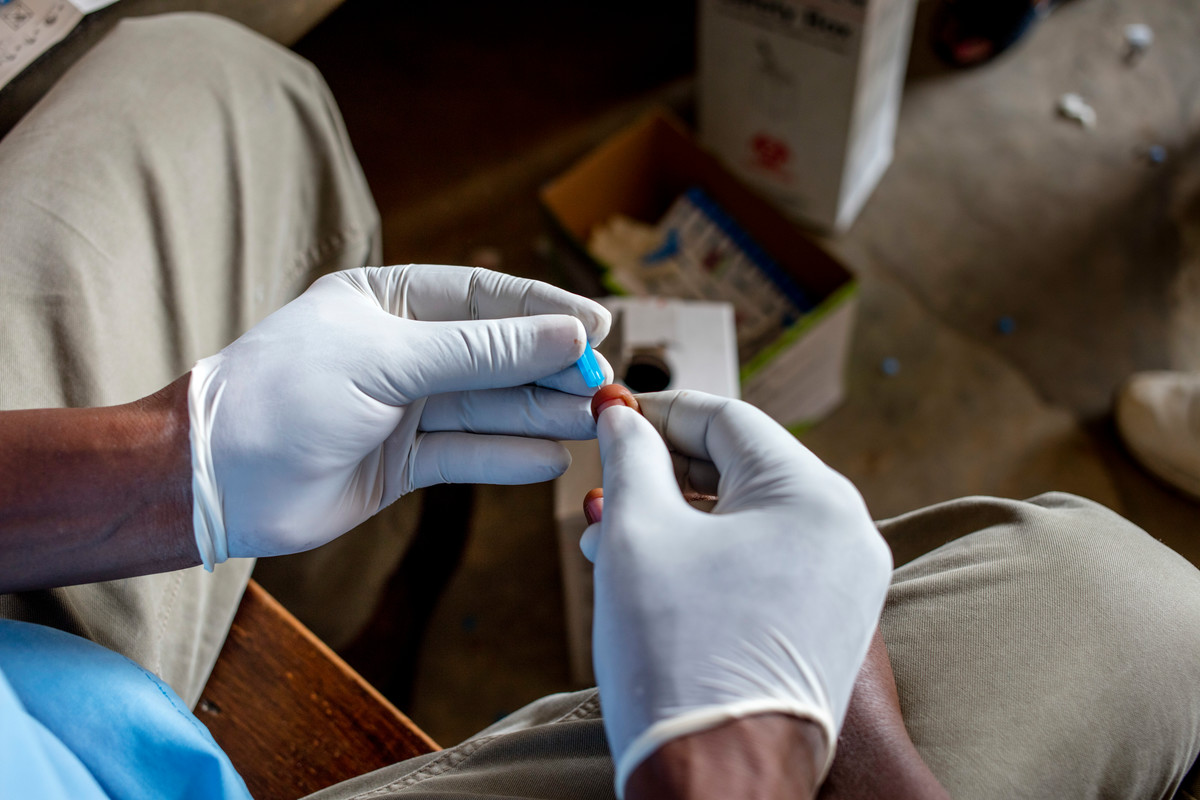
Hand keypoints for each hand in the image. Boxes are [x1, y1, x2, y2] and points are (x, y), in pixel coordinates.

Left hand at [189, 265, 610, 566]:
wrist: (217, 479)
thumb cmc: (287, 395)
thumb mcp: (388, 360)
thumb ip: (482, 351)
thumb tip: (567, 335)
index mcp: (387, 300)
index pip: (482, 297)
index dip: (542, 310)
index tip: (597, 326)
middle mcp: (399, 350)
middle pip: (493, 355)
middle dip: (548, 369)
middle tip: (603, 385)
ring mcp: (401, 407)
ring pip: (486, 407)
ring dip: (539, 415)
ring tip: (592, 422)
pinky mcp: (400, 461)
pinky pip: (465, 454)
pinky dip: (505, 457)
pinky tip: (550, 461)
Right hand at [582, 390, 891, 796]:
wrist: (719, 783)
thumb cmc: (678, 655)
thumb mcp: (638, 534)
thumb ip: (629, 458)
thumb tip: (620, 417)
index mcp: (813, 495)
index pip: (726, 420)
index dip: (657, 412)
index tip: (608, 415)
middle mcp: (846, 531)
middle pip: (741, 468)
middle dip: (661, 473)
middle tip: (601, 481)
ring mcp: (846, 583)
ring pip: (749, 520)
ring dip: (677, 520)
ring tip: (606, 537)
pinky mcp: (831, 625)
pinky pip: (766, 563)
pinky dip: (709, 558)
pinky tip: (651, 572)